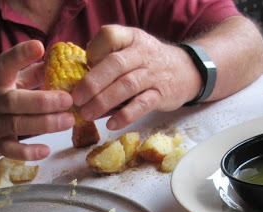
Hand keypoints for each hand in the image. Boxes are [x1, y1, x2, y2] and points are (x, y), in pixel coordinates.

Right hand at [0, 40, 74, 159]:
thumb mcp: (8, 82)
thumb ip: (32, 74)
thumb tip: (60, 63)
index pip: (5, 64)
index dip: (21, 55)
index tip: (39, 46)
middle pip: (16, 101)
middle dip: (43, 101)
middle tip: (68, 99)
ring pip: (18, 124)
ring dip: (45, 124)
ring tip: (68, 121)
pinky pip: (10, 150)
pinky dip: (27, 152)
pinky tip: (46, 150)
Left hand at [71, 25, 201, 130]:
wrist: (186, 71)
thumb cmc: (148, 63)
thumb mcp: (131, 50)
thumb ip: (108, 60)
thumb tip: (79, 83)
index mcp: (131, 37)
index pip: (109, 36)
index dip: (94, 51)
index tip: (85, 65)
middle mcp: (142, 52)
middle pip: (115, 64)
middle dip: (93, 83)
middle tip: (76, 99)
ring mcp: (153, 74)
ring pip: (126, 86)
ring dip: (104, 101)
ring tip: (87, 114)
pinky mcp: (162, 94)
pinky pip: (142, 105)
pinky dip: (125, 115)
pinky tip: (111, 124)